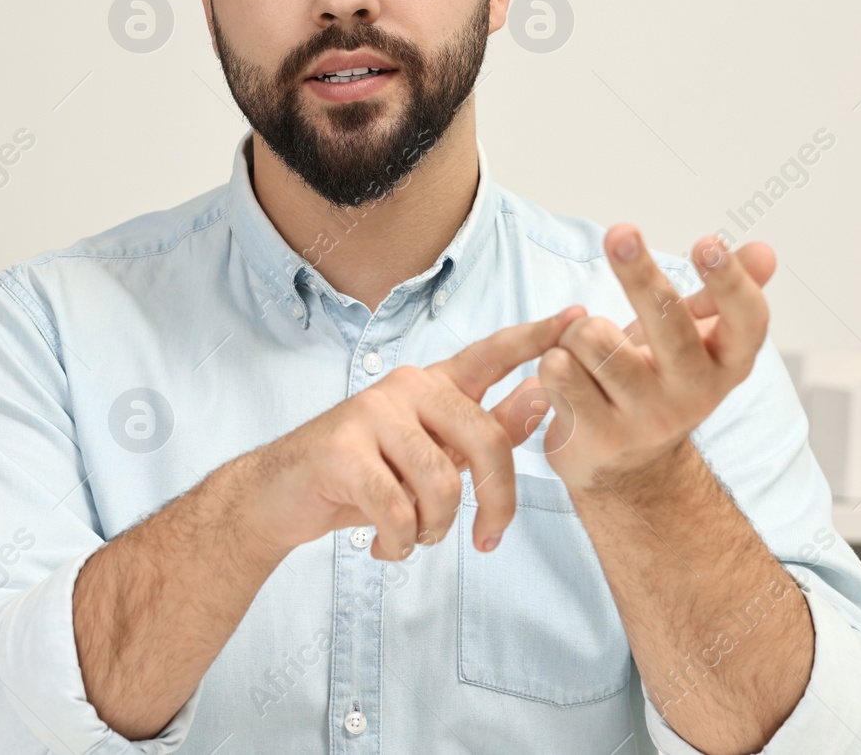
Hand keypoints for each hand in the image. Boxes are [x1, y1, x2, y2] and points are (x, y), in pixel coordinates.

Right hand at [240, 307, 587, 561]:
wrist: (281, 496)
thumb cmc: (364, 476)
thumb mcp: (433, 455)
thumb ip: (486, 428)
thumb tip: (542, 396)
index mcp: (433, 385)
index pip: (491, 354)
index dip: (536, 337)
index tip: (579, 315)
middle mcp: (406, 387)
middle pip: (486, 441)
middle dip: (496, 503)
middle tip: (485, 540)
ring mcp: (372, 413)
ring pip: (442, 485)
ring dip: (433, 529)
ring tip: (411, 536)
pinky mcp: (343, 449)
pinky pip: (399, 509)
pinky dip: (399, 541)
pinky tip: (383, 545)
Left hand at [531, 227, 774, 494]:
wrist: (627, 471)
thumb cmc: (657, 384)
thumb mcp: (696, 342)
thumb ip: (723, 295)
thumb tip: (765, 250)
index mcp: (726, 365)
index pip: (745, 320)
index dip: (730, 282)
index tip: (707, 242)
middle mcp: (693, 395)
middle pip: (665, 321)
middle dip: (637, 271)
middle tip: (621, 232)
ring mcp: (645, 419)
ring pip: (593, 337)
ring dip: (577, 330)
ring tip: (584, 349)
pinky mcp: (598, 437)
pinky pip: (558, 368)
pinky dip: (552, 359)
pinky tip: (564, 376)